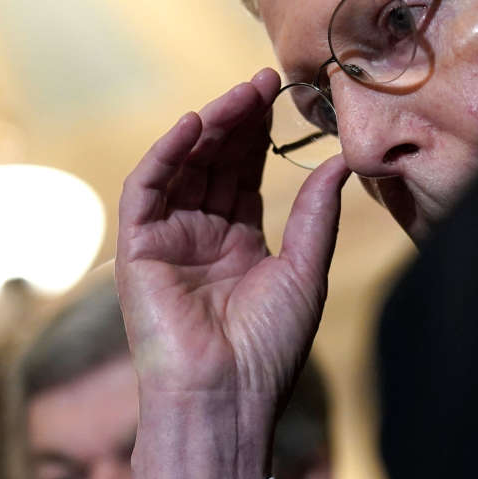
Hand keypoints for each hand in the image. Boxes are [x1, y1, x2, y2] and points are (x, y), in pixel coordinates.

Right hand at [115, 68, 349, 478]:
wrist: (227, 396)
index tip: (281, 94)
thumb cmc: (269, 348)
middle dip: (238, 121)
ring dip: (209, 128)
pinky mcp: (138, 250)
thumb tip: (340, 161)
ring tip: (240, 96)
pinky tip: (194, 124)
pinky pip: (146, 190)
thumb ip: (317, 215)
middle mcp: (201, 237)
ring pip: (184, 168)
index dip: (261, 134)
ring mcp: (167, 241)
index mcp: (239, 244)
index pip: (246, 174)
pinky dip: (165, 155)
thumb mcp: (305, 271)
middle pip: (216, 163)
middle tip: (264, 82)